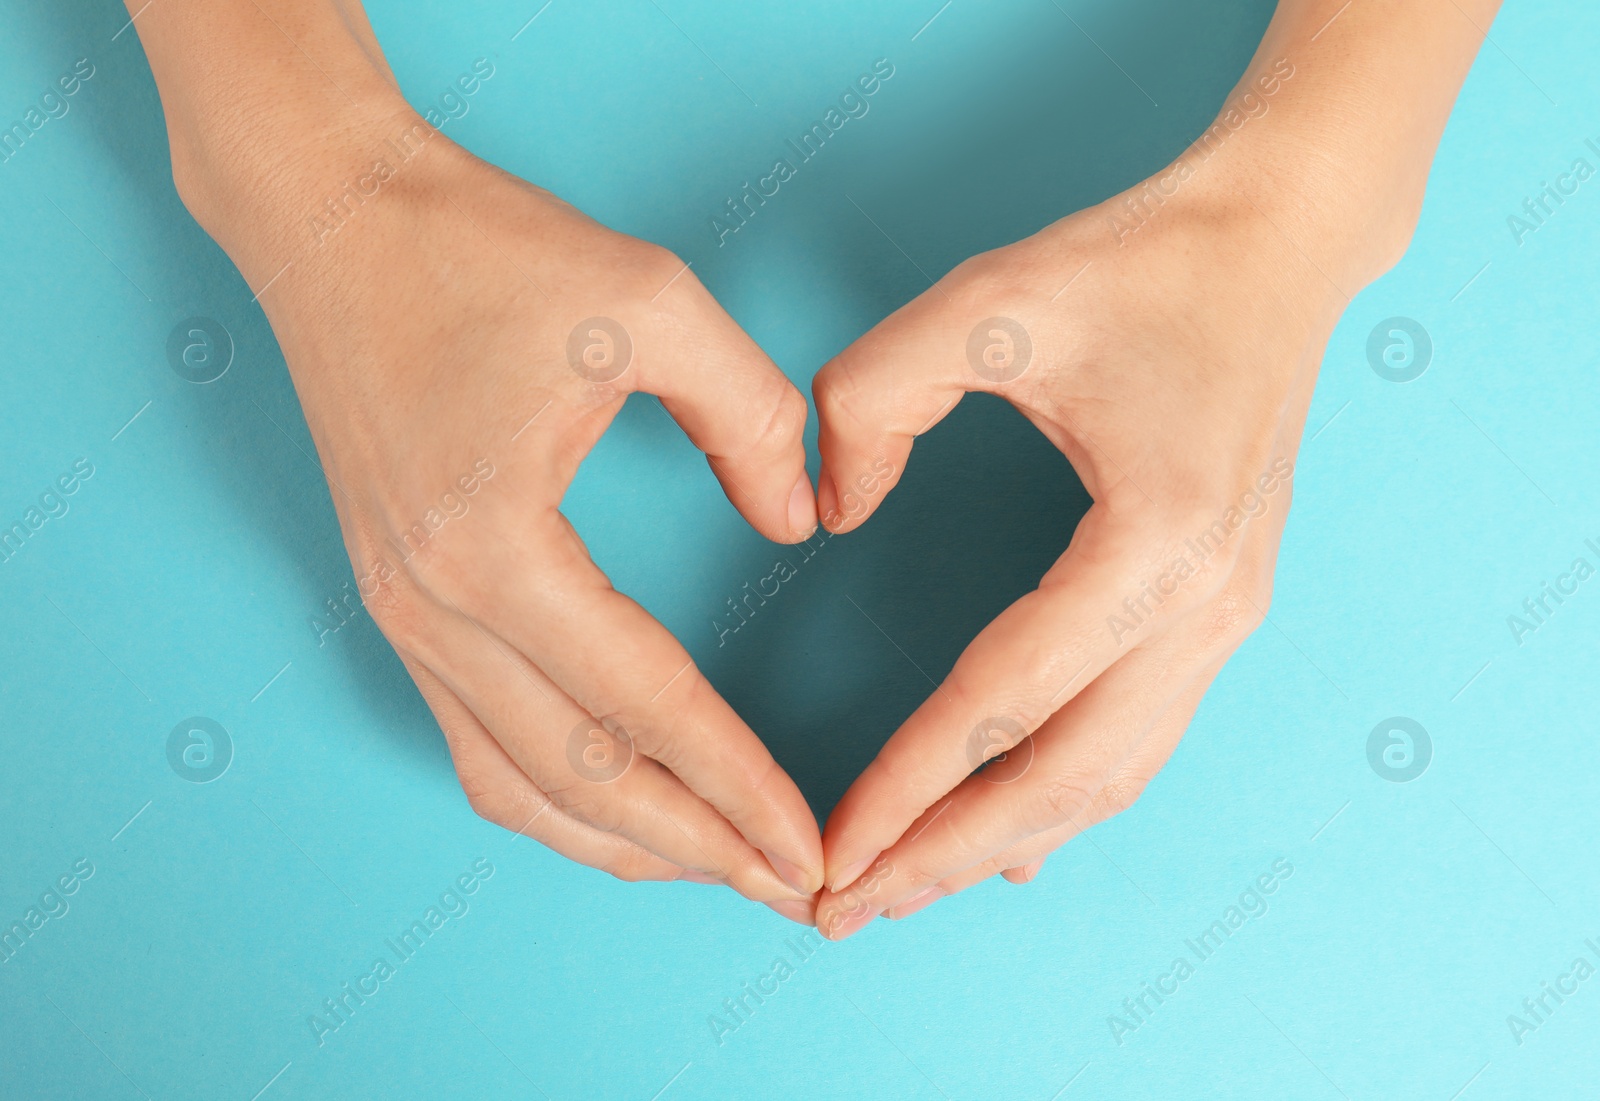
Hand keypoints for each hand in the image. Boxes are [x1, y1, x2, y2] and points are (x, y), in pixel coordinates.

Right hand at [191, 97, 824, 912]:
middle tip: (794, 891)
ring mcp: (402, 616)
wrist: (330, 219)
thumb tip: (800, 521)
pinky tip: (617, 804)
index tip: (812, 847)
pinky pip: (477, 742)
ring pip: (520, 786)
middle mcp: (433, 608)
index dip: (741, 787)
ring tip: (720, 866)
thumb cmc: (477, 247)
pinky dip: (555, 797)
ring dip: (626, 842)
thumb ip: (752, 417)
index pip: (647, 706)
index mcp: (493, 547)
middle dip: (699, 850)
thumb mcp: (649, 303)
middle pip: (585, 782)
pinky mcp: (398, 604)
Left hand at [810, 163, 1363, 937]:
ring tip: (906, 887)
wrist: (1278, 247)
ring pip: (1110, 776)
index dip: (907, 782)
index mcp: (1155, 541)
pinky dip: (1067, 800)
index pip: (1004, 701)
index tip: (832, 845)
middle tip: (846, 909)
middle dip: (948, 853)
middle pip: (1065, 777)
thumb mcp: (987, 302)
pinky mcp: (1220, 611)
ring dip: (1005, 840)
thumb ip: (874, 398)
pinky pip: (1139, 738)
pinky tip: (1009, 840)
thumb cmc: (1140, 265)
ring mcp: (1228, 617)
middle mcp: (1207, 605)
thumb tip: (831, 514)